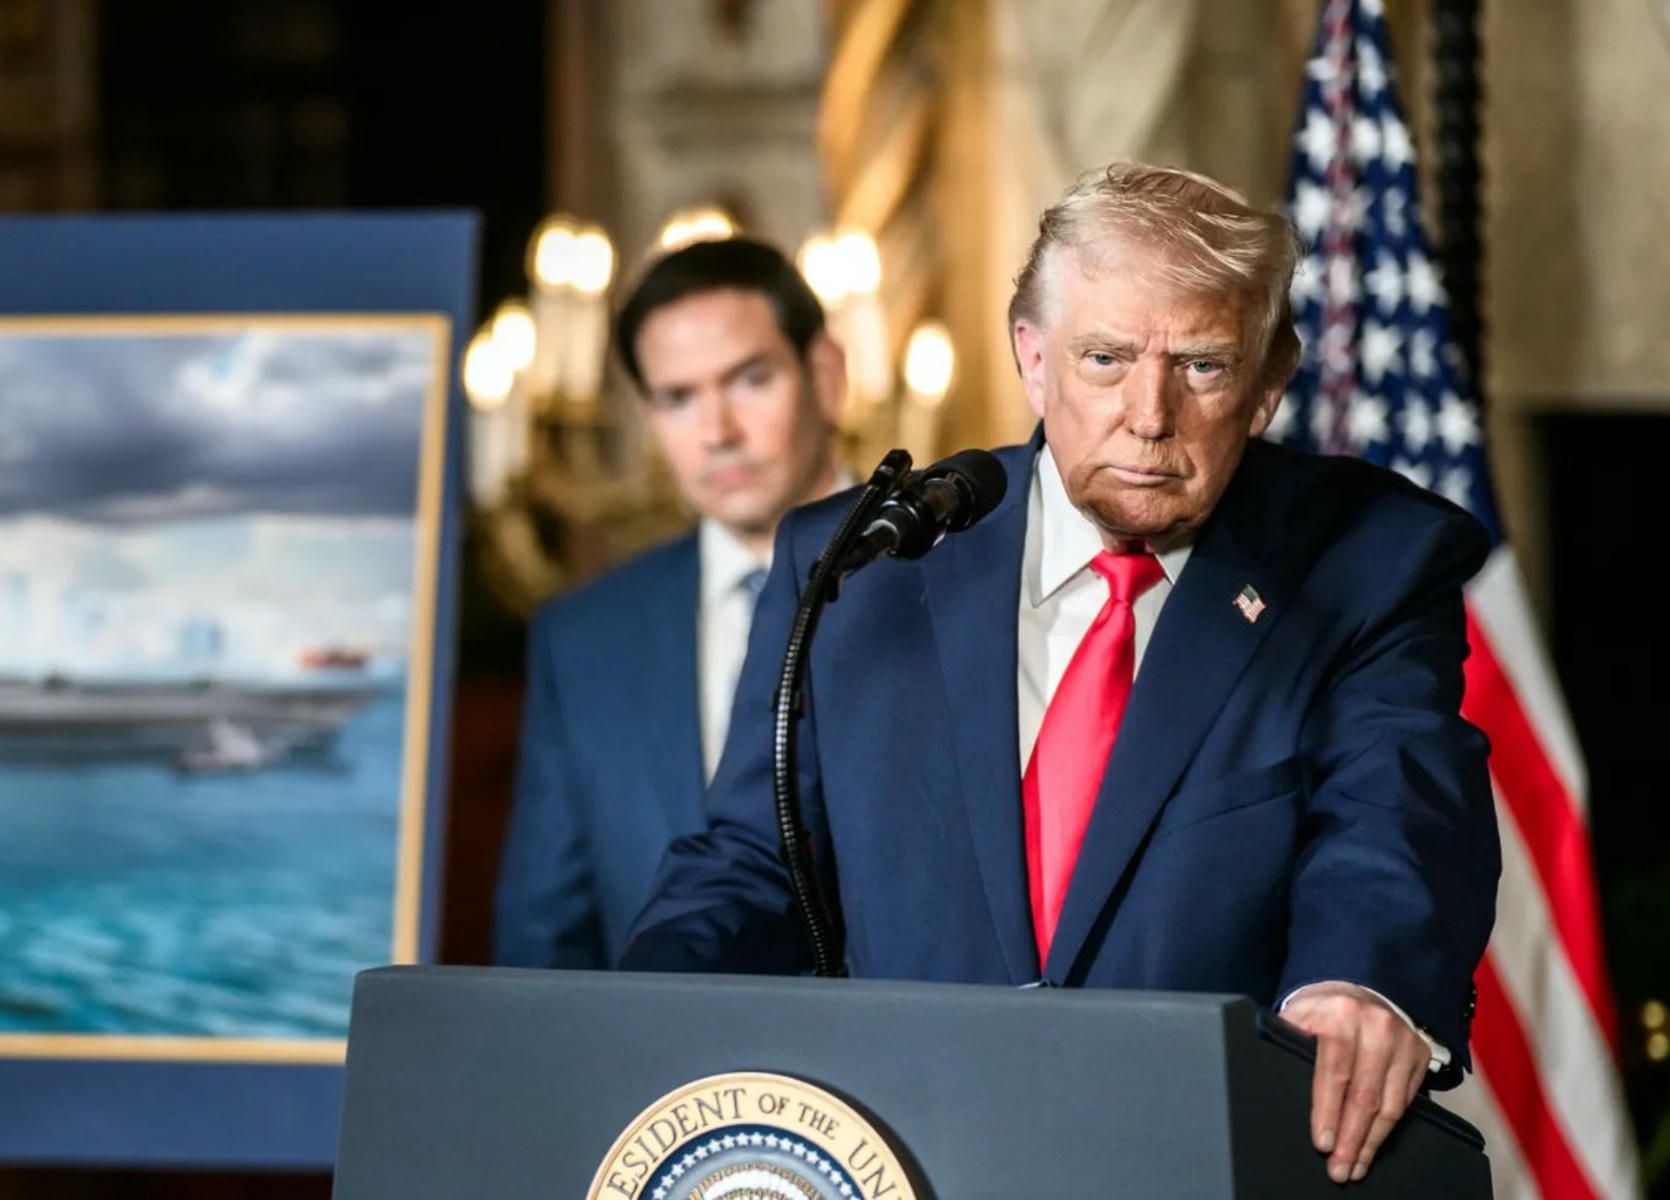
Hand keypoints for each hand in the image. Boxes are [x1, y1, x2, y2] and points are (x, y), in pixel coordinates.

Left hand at [1282, 983, 1430, 1183]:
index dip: (1328, 1112)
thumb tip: (1267, 1071)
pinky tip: (1374, 1146)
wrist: (1358, 990)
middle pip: (1364, 1096)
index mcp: (1340, 1016)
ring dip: (1372, 1142)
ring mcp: (1403, 1040)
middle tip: (1340, 1170)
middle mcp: (1376, 1027)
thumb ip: (1287, 1040)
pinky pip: (1406, 1100)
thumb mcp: (1298, 1015)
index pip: (1334, 1073)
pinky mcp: (1420, 1054)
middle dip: (1351, 1139)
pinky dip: (1390, 1128)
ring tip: (1356, 1166)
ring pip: (1390, 1105)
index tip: (1322, 1144)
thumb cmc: (1320, 1011)